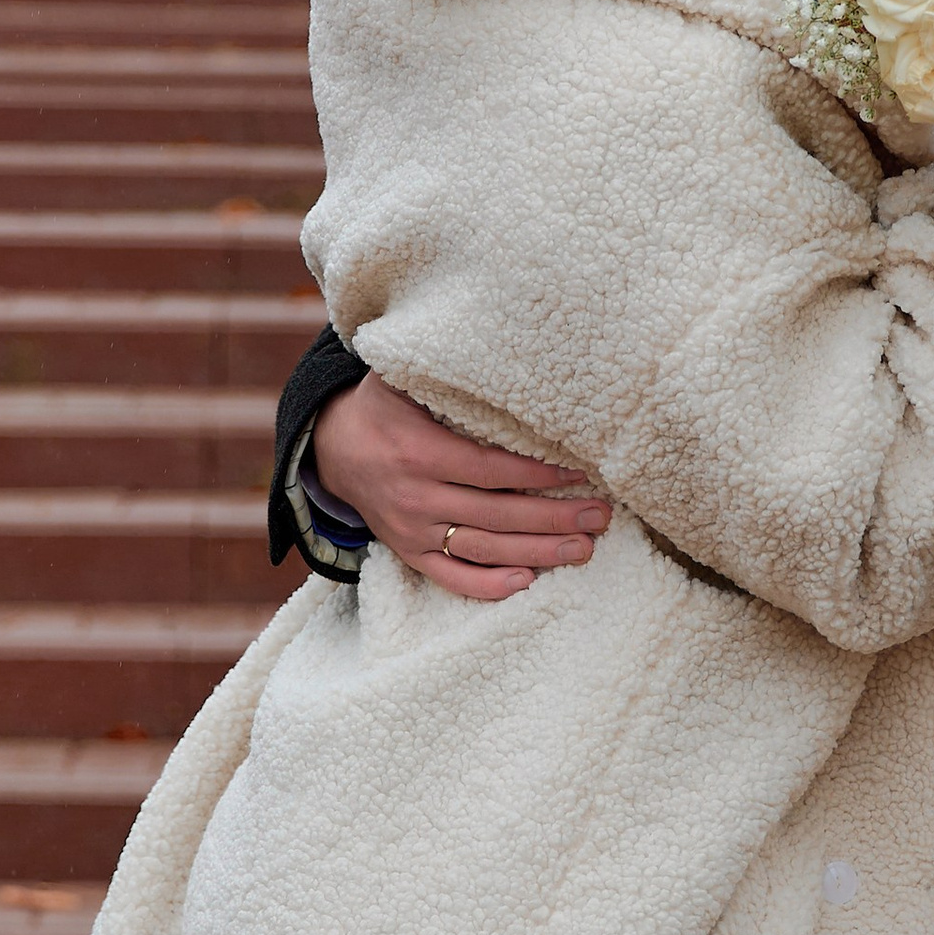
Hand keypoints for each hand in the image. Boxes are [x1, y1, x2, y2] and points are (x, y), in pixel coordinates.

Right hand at [311, 376, 612, 601]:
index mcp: (419, 453)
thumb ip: (445, 374)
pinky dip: (489, 585)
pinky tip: (528, 580)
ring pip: (483, 550)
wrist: (333, 448)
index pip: (491, 470)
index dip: (538, 475)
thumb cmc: (383, 406)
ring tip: (583, 548)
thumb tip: (498, 348)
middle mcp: (416, 497)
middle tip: (599, 516)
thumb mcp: (402, 379)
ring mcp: (413, 531)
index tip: (581, 473)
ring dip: (538, 552)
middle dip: (554, 518)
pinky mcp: (410, 553)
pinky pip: (451, 577)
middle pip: (497, 515)